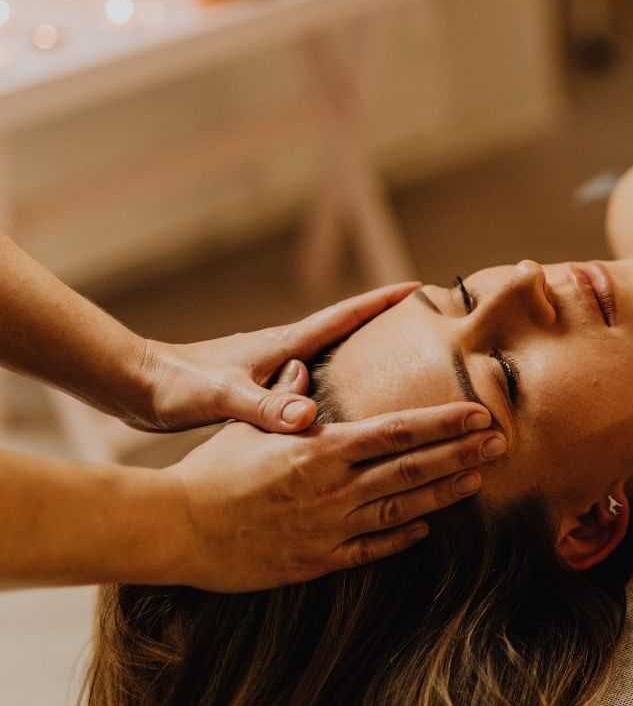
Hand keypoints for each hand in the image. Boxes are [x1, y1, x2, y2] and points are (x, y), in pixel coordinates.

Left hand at [129, 283, 418, 432]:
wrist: (135, 386)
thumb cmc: (176, 387)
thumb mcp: (222, 400)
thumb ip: (265, 408)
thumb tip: (308, 418)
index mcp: (284, 346)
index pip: (345, 317)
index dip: (383, 302)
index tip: (419, 288)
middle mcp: (284, 351)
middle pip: (347, 331)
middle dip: (384, 325)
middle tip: (424, 324)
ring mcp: (272, 367)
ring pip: (331, 357)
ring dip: (364, 355)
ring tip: (399, 367)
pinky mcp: (260, 386)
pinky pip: (312, 380)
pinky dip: (336, 384)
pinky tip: (342, 406)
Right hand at [168, 373, 503, 590]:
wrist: (176, 529)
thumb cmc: (210, 469)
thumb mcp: (249, 426)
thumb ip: (286, 399)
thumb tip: (302, 368)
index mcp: (322, 449)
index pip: (398, 431)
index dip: (444, 422)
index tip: (480, 413)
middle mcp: (335, 488)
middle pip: (413, 468)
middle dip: (462, 453)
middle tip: (501, 441)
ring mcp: (330, 527)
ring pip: (403, 509)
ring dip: (445, 493)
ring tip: (479, 478)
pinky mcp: (318, 561)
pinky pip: (371, 548)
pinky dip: (402, 537)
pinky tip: (426, 528)